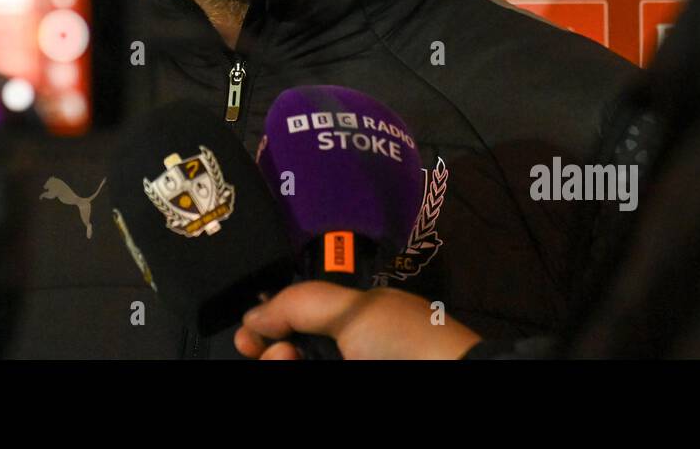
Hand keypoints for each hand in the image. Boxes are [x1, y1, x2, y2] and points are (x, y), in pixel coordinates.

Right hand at [235, 282, 482, 359]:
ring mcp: (341, 367)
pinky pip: (305, 379)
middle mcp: (343, 349)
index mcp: (350, 319)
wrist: (449, 382)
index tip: (250, 334)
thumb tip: (252, 316)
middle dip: (269, 350)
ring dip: (278, 363)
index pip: (296, 319)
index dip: (267, 324)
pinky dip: (288, 370)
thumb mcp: (353, 310)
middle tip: (279, 353)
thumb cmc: (406, 344)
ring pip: (291, 367)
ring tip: (289, 362)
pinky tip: (292, 367)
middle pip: (285, 350)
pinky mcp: (343, 395)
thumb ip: (298, 304)